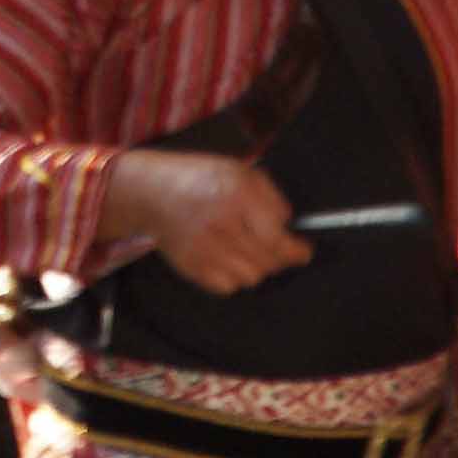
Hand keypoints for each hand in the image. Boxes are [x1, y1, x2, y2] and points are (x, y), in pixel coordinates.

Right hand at [104, 148, 310, 293]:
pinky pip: (227, 286)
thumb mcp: (240, 170)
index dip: (296, 250)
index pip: (276, 238)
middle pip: (267, 262)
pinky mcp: (191, 266)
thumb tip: (289, 225)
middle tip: (280, 250)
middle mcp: (220, 223)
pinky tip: (228, 256)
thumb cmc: (201, 178)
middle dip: (279, 258)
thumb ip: (270, 196)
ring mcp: (204, 248)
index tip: (304, 252)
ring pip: (250, 277)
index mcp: (236, 195)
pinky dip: (234, 276)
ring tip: (249, 249)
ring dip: (257, 267)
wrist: (153, 191)